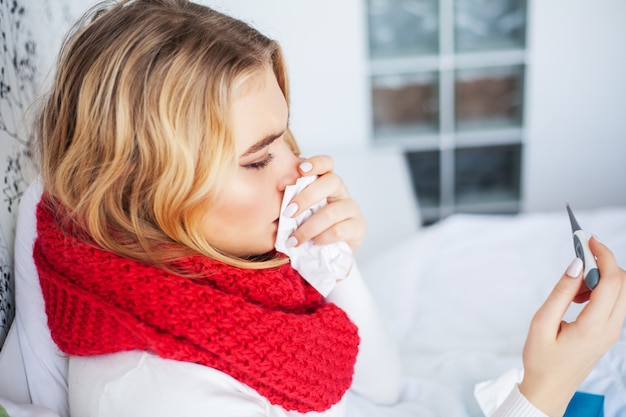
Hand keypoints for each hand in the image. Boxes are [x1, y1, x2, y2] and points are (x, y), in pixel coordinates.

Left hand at [284, 155, 365, 252]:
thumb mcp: (296, 212)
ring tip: (294, 239)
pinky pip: (339, 230)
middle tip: (288, 213)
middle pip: (332, 182)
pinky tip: (313, 243)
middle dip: (307, 197)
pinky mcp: (358, 227)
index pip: (327, 164)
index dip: (316, 163)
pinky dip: (322, 237)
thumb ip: (290, 200)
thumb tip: (277, 188)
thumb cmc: (306, 227)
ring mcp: (351, 208)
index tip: (300, 169)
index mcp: (325, 182)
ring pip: (332, 211)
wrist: (323, 253)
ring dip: (309, 227)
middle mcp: (341, 191)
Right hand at [519, 237, 625, 416]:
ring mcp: (612, 333)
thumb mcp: (541, 323)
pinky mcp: (608, 334)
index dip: (603, 256)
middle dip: (605, 263)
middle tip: (581, 256)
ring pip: (621, 294)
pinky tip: (577, 299)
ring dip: (602, 279)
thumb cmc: (541, 360)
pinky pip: (614, 304)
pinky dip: (600, 292)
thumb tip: (577, 265)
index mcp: (593, 327)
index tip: (589, 240)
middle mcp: (610, 330)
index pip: (612, 281)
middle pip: (624, 284)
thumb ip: (561, 292)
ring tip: (573, 287)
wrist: (549, 389)